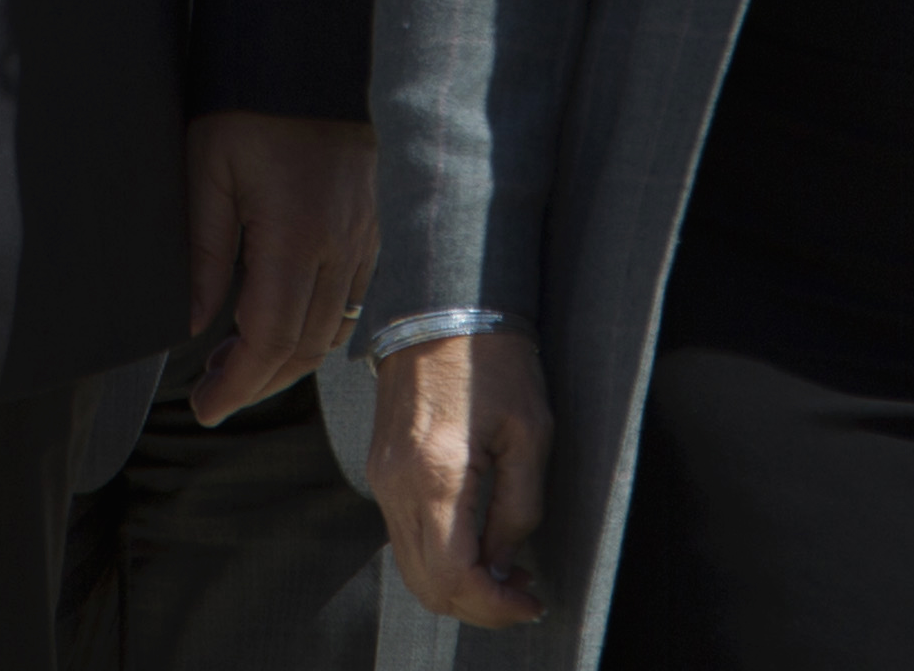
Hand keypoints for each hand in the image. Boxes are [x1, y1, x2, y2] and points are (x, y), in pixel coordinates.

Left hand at [182, 111, 377, 422]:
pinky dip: (317, 327)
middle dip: (257, 383)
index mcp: (296, 232)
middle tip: (213, 394)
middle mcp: (341, 243)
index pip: (270, 338)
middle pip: (305, 346)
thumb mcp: (207, 167)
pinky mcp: (374, 224)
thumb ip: (201, 251)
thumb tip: (192, 325)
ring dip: (287, 360)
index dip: (237, 384)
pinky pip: (353, 298)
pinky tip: (283, 320)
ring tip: (238, 363)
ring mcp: (365, 234)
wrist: (312, 49)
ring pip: (333, 329)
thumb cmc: (251, 102)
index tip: (207, 406)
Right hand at [371, 327, 551, 628]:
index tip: (532, 602)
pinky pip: (404, 537)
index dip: (496, 606)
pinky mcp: (381, 470)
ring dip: (458, 586)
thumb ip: (520, 508)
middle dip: (478, 606)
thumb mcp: (530, 432)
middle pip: (427, 585)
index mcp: (437, 474)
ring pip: (411, 568)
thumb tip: (505, 563)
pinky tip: (477, 546)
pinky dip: (439, 559)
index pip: (454, 577)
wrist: (442, 306)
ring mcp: (382, 478)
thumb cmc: (494, 360)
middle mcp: (398, 484)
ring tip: (507, 574)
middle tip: (524, 595)